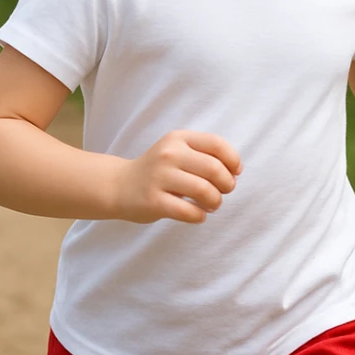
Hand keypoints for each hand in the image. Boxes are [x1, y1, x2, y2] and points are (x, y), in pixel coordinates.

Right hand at [112, 129, 242, 224]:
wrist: (119, 185)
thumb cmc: (158, 170)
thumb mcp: (177, 150)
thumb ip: (204, 154)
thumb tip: (235, 171)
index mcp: (178, 138)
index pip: (217, 144)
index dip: (233, 160)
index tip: (235, 173)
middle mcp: (168, 154)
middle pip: (214, 169)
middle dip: (227, 184)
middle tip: (224, 192)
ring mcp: (159, 177)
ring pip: (204, 191)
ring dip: (216, 202)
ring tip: (211, 205)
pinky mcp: (153, 201)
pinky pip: (189, 211)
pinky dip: (200, 216)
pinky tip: (197, 214)